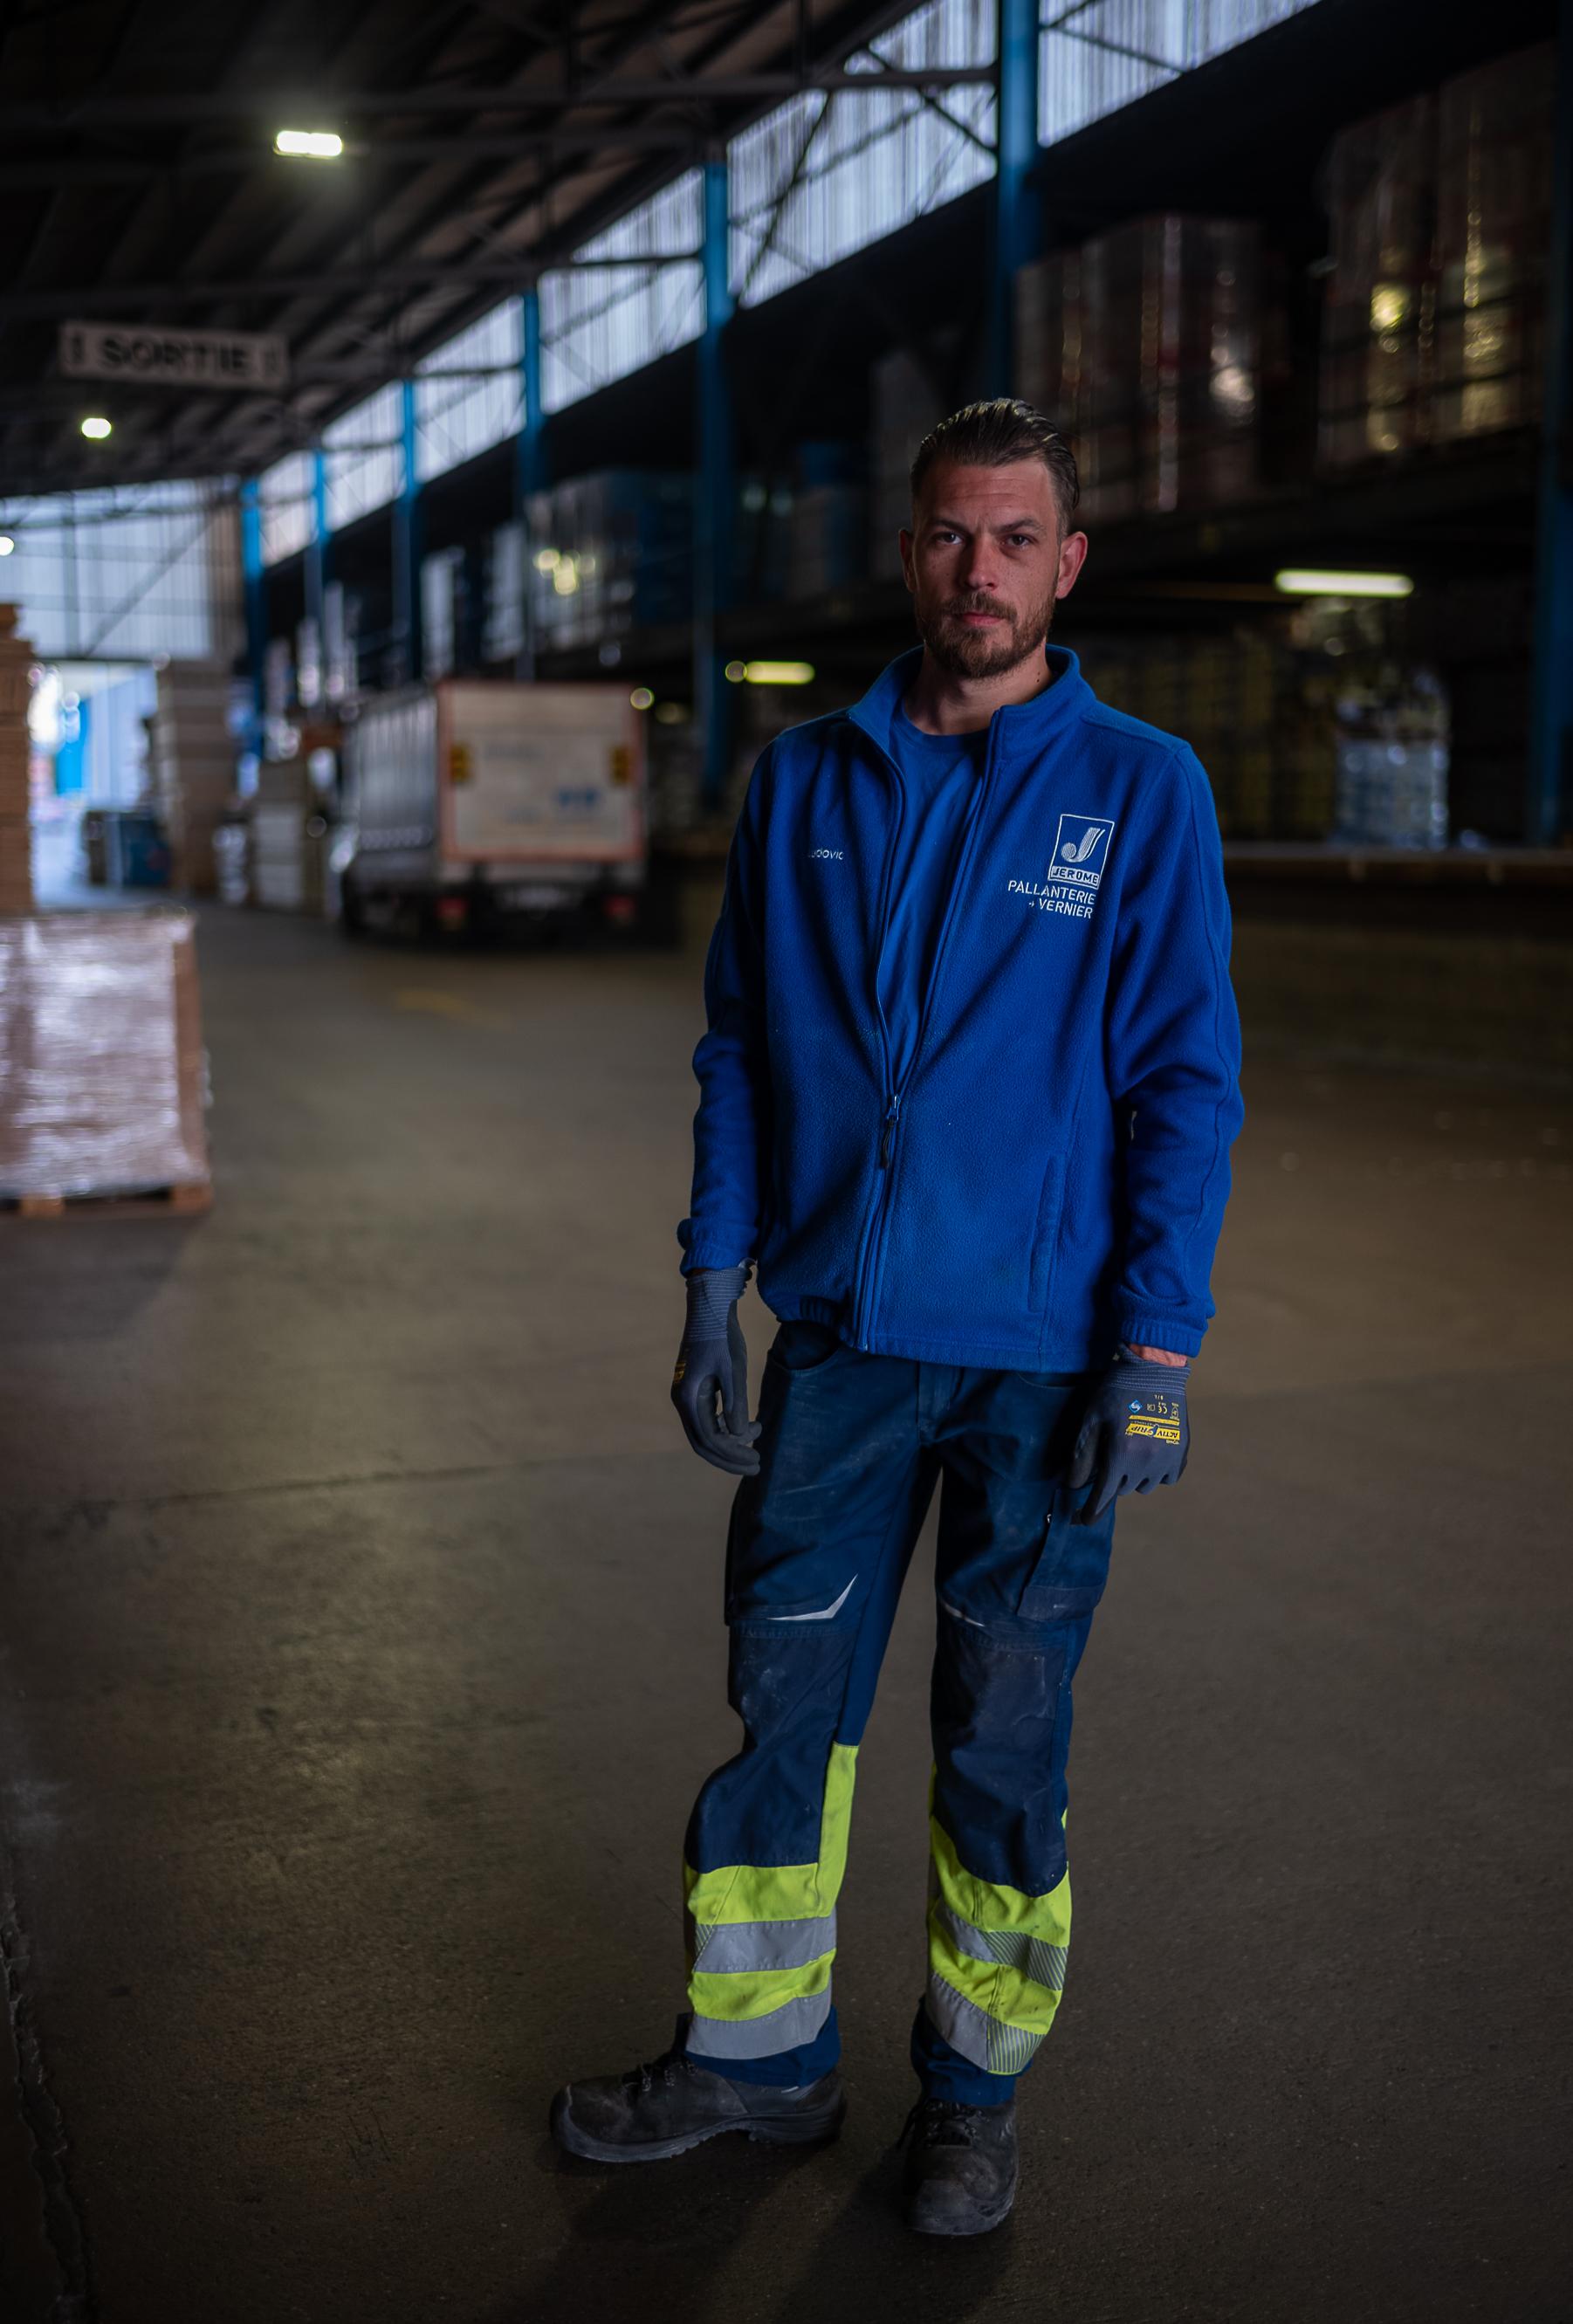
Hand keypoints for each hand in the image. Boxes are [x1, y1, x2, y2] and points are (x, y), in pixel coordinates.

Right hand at [671, 1265, 762, 1476]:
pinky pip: (708, 1420)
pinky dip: (727, 1426)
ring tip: (759, 1433)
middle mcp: (682, 1401)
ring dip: (731, 1441)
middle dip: (731, 1457)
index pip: (709, 1440)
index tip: (757, 1460)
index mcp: (687, 1398)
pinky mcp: (695, 1391)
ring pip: (706, 1433)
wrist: (709, 1306)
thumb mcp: (733, 1369)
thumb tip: (739, 1436)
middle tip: (758, 1465)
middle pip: (704, 1444)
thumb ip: (735, 1403)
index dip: (733, 1456)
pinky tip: (749, 1424)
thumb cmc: (722, 1335)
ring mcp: (686, 1397)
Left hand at [1068, 1349, 1189, 1519]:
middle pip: (1122, 1490)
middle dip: (1111, 1480)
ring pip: (1144, 1487)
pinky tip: (1149, 1453)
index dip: (1090, 1512)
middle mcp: (1146, 1462)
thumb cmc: (1117, 1391)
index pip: (1102, 1496)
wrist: (1154, 1369)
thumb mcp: (1092, 1420)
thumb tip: (1073, 1486)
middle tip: (1109, 1454)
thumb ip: (1083, 1456)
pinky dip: (1156, 1473)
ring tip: (1130, 1450)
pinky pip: (1167, 1478)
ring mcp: (1167, 1459)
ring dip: (1133, 1477)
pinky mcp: (1182, 1452)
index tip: (1082, 1522)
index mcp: (1121, 1454)